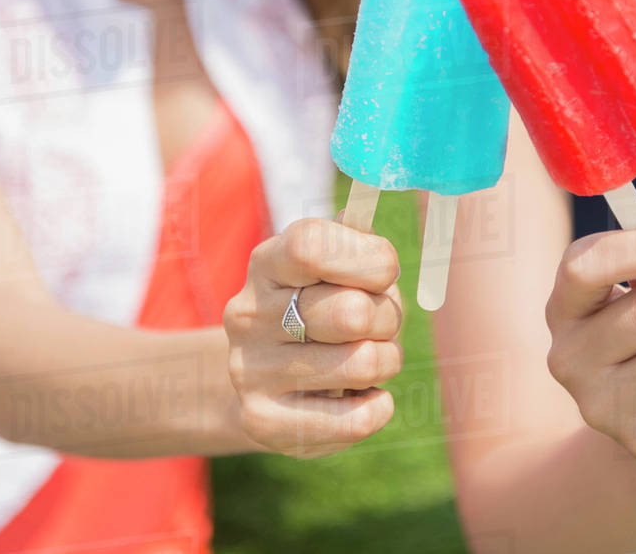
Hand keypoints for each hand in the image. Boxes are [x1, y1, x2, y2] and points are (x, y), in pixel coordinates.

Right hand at [224, 218, 403, 457]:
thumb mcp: (332, 270)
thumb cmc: (320, 311)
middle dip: (387, 318)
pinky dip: (378, 407)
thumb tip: (361, 214)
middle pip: (352, 311)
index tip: (385, 272)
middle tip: (376, 326)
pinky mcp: (262, 421)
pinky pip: (356, 419)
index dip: (366, 256)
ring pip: (362, 363)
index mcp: (267, 264)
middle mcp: (248, 314)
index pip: (311, 244)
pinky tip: (361, 397)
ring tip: (366, 360)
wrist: (266, 383)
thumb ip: (354, 242)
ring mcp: (249, 370)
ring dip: (386, 361)